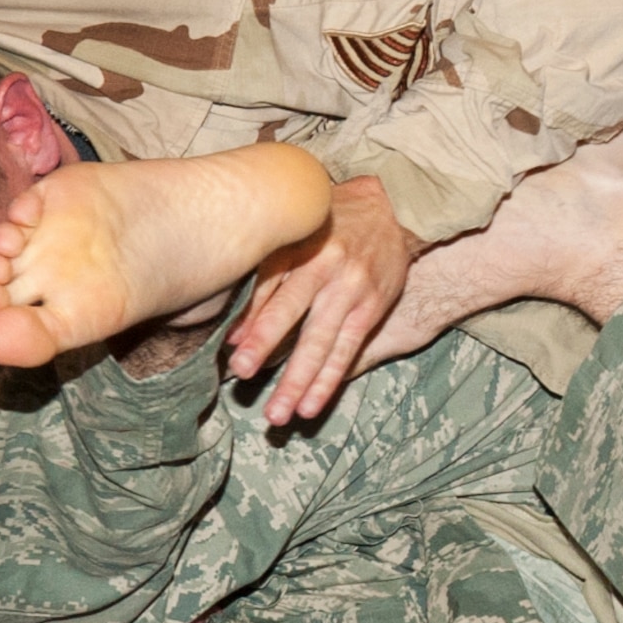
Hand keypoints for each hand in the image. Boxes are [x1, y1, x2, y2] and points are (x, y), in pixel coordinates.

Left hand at [225, 176, 423, 424]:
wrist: (392, 209)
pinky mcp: (372, 307)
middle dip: (267, 345)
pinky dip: (328, 381)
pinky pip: (346, 350)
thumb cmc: (331, 222)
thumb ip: (266, 277)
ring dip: (299, 380)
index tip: (230, 348)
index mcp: (301, 242)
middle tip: (243, 376)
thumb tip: (234, 333)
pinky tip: (311, 407)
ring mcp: (353, 289)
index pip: (269, 283)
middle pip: (293, 311)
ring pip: (321, 341)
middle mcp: (327, 265)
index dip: (250, 316)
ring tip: (278, 414)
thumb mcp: (295, 235)